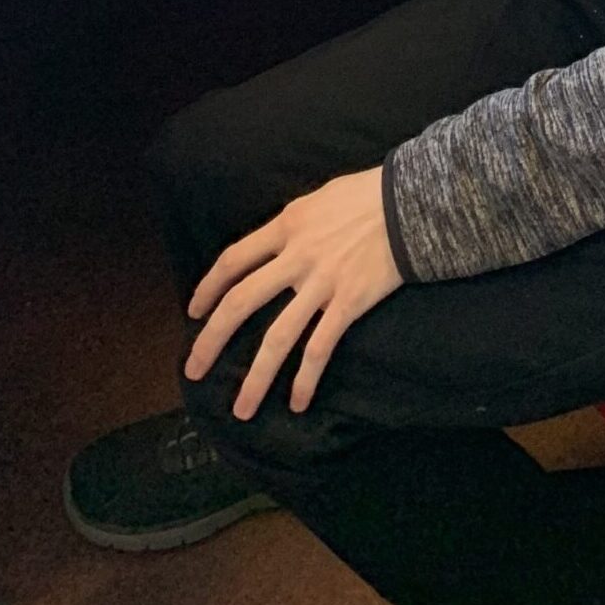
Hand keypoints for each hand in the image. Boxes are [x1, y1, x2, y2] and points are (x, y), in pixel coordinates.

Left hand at [184, 167, 402, 418]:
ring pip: (277, 337)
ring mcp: (322, 284)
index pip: (233, 260)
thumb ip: (293, 225)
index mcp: (286, 226)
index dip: (208, 288)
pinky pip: (320, 349)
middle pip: (241, 302)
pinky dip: (306, 379)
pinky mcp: (349, 304)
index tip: (194, 312)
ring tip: (241, 409)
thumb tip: (277, 244)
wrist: (411, 204)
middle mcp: (296, 257)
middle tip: (193, 371)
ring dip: (256, 378)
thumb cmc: (366, 195)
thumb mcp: (318, 200)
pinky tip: (297, 402)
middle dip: (211, 340)